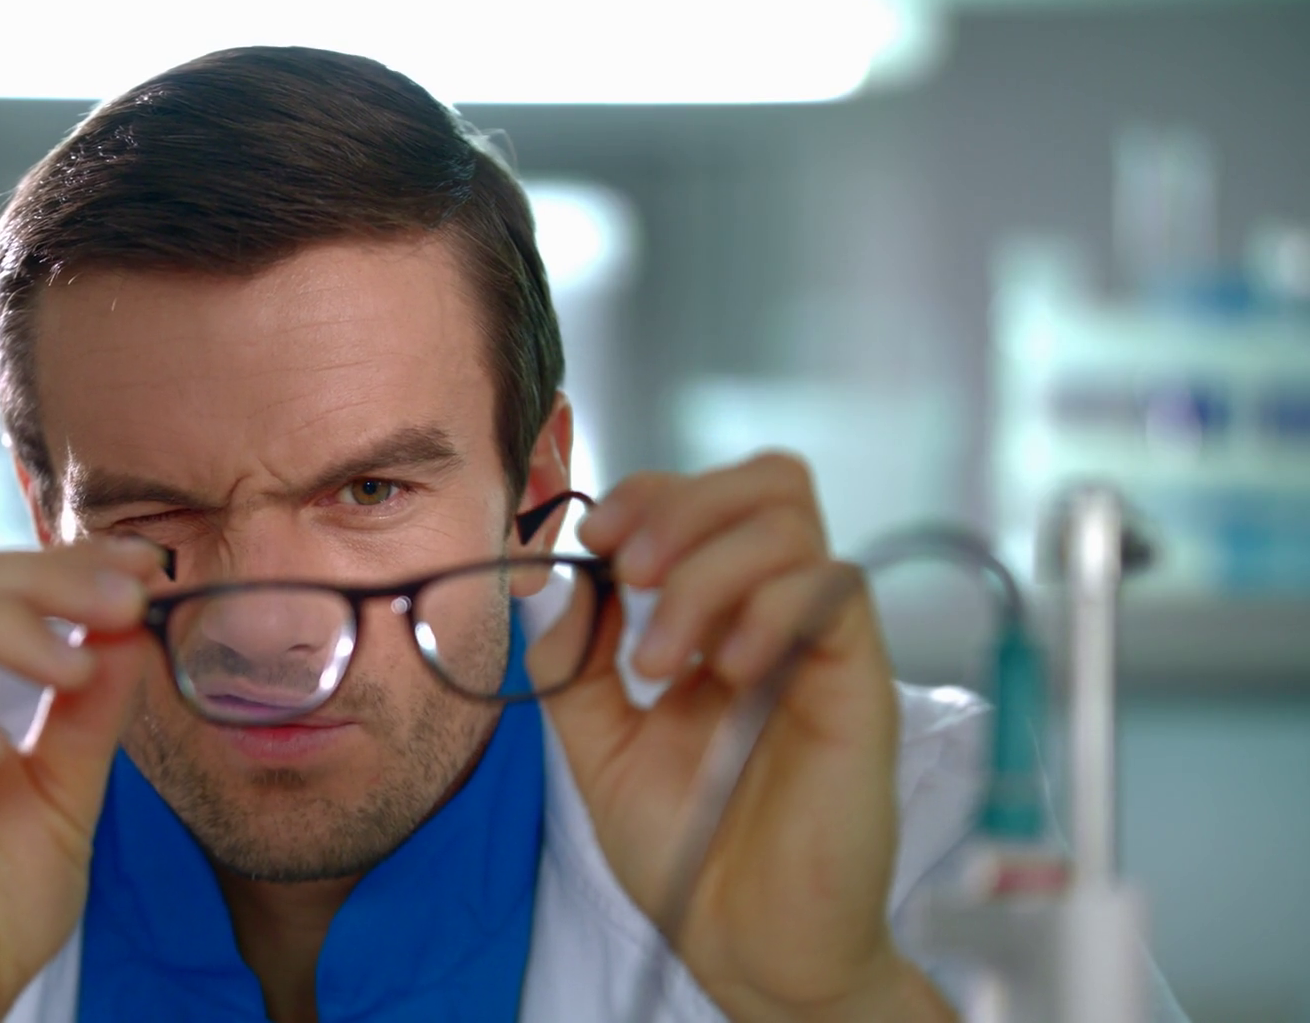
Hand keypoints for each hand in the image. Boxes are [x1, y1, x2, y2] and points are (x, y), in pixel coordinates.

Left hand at [548, 454, 946, 1021]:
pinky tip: (725, 671)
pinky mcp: (859, 683)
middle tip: (629, 569)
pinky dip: (766, 609)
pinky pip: (834, 592)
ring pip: (793, 526)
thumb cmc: (686, 850)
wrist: (744, 940)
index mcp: (719, 619)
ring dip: (708, 571)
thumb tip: (563, 581)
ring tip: (662, 658)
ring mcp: (822, 645)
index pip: (708, 500)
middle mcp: (777, 616)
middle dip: (683, 505)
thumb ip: (576, 660)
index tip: (594, 538)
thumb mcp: (598, 744)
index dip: (651, 494)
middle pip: (767, 483)